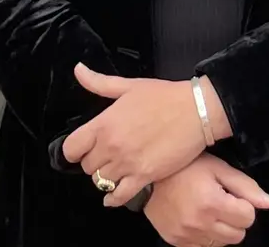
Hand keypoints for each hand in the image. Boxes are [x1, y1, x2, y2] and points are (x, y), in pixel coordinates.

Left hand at [62, 64, 229, 205]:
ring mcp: (127, 164)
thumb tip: (78, 70)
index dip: (75, 151)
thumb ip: (99, 82)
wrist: (197, 110)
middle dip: (95, 162)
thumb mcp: (129, 86)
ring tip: (116, 171)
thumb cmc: (165, 96)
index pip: (71, 148)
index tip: (83, 150)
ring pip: (101, 182)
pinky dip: (113, 198)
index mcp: (104, 124)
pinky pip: (119, 197)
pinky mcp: (145, 177)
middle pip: (87, 167)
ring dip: (106, 178)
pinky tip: (114, 196)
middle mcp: (111, 146)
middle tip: (107, 156)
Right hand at [143, 154, 268, 245]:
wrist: (149, 178)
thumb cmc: (187, 168)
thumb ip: (246, 187)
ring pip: (221, 244)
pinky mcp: (175, 241)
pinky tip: (198, 219)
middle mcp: (199, 223)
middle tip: (224, 204)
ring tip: (210, 211)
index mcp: (212, 202)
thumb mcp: (219, 169)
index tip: (233, 196)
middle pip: (237, 236)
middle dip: (236, 220)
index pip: (248, 218)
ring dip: (221, 230)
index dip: (245, 205)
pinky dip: (206, 236)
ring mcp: (186, 235)